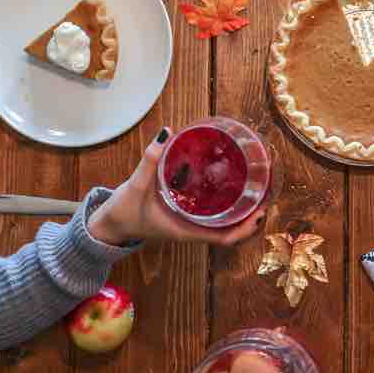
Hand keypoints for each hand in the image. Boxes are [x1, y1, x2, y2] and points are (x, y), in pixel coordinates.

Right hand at [88, 128, 265, 246]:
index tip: (259, 212)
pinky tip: (229, 185)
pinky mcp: (184, 216)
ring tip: (255, 188)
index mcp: (186, 231)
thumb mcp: (135, 186)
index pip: (224, 239)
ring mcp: (189, 224)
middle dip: (250, 217)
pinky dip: (224, 203)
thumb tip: (167, 133)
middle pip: (231, 230)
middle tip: (265, 193)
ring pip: (223, 222)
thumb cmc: (122, 212)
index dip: (245, 229)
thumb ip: (150, 160)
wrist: (108, 226)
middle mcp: (192, 230)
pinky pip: (211, 214)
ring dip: (240, 210)